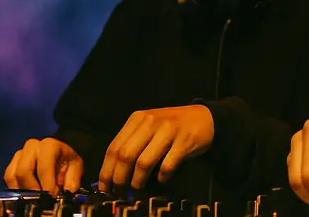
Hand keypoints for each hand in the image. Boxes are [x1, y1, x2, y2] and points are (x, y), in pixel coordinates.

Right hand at [4, 138, 82, 195]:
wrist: (59, 156)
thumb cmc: (66, 162)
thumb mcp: (75, 168)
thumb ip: (72, 180)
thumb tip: (68, 191)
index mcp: (49, 146)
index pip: (44, 166)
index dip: (47, 184)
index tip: (51, 196)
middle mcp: (32, 147)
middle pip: (24, 170)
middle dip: (32, 188)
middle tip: (41, 199)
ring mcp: (20, 154)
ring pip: (12, 175)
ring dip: (22, 190)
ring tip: (34, 197)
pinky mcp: (12, 163)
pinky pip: (8, 178)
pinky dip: (15, 189)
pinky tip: (26, 194)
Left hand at [98, 105, 213, 191]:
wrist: (204, 117)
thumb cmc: (173, 125)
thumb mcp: (149, 125)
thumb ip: (132, 142)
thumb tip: (112, 171)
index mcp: (138, 119)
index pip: (114, 147)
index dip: (106, 171)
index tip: (104, 187)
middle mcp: (151, 122)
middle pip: (125, 156)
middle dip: (119, 178)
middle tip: (119, 191)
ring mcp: (168, 130)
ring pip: (144, 162)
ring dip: (138, 181)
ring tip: (138, 189)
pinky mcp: (184, 141)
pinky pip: (167, 165)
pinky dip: (161, 177)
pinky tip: (161, 180)